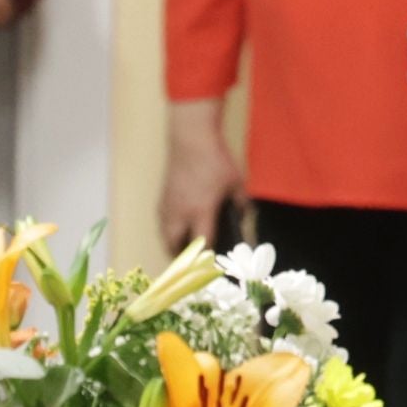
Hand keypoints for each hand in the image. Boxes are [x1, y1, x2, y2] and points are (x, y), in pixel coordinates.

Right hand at [159, 99, 243, 252]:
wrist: (191, 139)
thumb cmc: (216, 160)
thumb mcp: (236, 181)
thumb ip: (241, 202)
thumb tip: (244, 216)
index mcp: (201, 210)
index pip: (202, 244)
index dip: (208, 259)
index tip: (215, 267)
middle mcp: (181, 212)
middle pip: (175, 246)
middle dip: (184, 258)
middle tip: (195, 263)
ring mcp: (168, 205)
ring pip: (165, 236)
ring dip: (174, 245)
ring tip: (186, 250)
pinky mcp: (162, 198)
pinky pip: (163, 223)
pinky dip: (169, 231)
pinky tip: (179, 229)